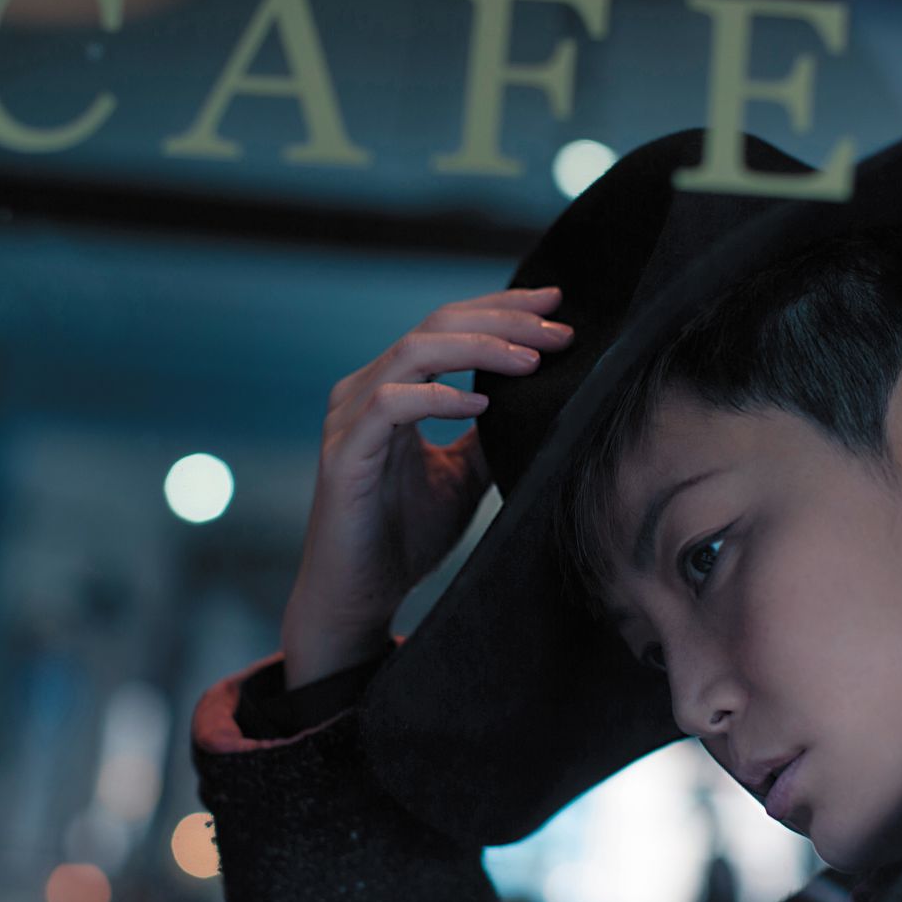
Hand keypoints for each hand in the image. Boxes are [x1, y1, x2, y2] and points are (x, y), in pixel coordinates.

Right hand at [280, 285, 573, 688]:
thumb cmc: (407, 535)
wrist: (359, 597)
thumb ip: (490, 434)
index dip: (501, 308)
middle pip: (436, 325)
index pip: (448, 325)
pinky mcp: (344, 453)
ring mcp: (351, 418)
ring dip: (479, 349)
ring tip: (531, 361)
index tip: (556, 303)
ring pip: (414, 352)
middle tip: (558, 330)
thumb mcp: (465, 474)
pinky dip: (438, 397)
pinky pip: (390, 405)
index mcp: (393, 387)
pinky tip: (483, 405)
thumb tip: (544, 398)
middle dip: (502, 320)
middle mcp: (366, 390)